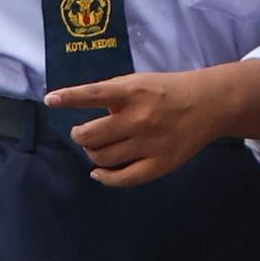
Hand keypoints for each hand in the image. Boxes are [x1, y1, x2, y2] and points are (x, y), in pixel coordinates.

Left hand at [42, 67, 235, 187]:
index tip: (50, 100)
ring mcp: (149, 143)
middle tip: (81, 134)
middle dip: (80, 135)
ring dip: (91, 153)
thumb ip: (112, 94)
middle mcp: (139, 118)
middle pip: (91, 135)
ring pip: (102, 157)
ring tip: (95, 148)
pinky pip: (123, 178)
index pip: (92, 95)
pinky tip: (98, 172)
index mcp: (132, 92)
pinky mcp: (159, 164)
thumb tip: (82, 112)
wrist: (209, 104)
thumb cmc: (167, 91)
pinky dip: (104, 177)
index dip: (68, 97)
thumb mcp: (139, 82)